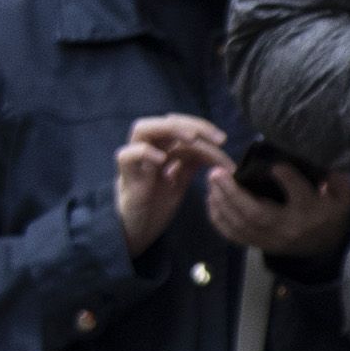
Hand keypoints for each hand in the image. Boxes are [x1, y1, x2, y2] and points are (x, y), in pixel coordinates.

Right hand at [112, 112, 228, 251]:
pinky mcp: (126, 177)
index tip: (223, 140)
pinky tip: (162, 159)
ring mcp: (135, 161)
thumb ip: (191, 163)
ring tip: (192, 139)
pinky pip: (126, 156)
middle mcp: (147, 149)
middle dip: (194, 125)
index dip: (203, 129)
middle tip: (219, 139)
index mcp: (161, 148)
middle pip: (165, 122)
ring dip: (169, 129)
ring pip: (142, 129)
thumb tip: (215, 149)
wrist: (138, 228)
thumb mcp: (180, 180)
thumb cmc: (157, 203)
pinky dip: (144, 152)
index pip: (181, 126)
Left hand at [204, 155, 349, 260]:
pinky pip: (235, 235)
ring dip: (221, 203)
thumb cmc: (330, 214)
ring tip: (210, 181)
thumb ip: (335, 178)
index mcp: (311, 212)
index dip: (287, 178)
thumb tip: (322, 157)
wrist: (325, 248)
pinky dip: (219, 220)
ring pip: (241, 224)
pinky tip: (211, 201)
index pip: (298, 194)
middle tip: (217, 172)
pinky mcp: (260, 244)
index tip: (275, 165)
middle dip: (233, 193)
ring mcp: (271, 239)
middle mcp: (288, 227)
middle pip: (257, 213)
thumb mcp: (341, 196)